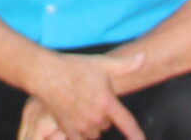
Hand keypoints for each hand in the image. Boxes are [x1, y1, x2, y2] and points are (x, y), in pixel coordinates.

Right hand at [27, 49, 143, 139]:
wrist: (47, 74)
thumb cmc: (74, 67)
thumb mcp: (101, 63)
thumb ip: (125, 64)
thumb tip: (143, 58)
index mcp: (107, 102)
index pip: (128, 123)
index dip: (137, 135)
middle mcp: (96, 117)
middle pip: (107, 125)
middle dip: (103, 115)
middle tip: (92, 98)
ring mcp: (82, 125)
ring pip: (94, 133)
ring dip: (92, 124)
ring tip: (81, 106)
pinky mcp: (68, 129)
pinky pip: (80, 138)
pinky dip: (80, 132)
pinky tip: (75, 119)